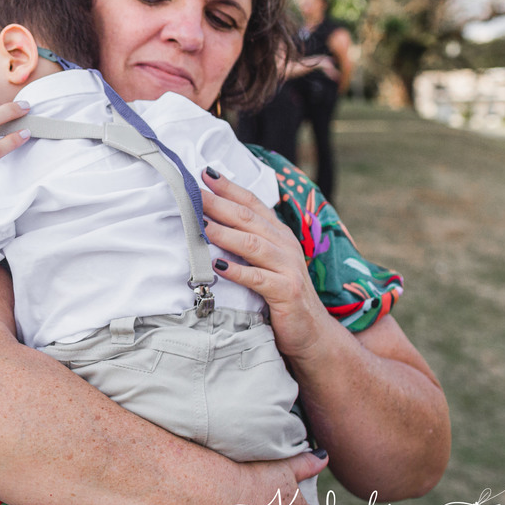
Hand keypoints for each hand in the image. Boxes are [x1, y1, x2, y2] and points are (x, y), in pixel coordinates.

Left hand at [200, 168, 330, 360]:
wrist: (311, 332)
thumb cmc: (280, 294)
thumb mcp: (266, 262)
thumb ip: (247, 241)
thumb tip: (210, 220)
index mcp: (279, 235)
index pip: (253, 203)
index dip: (229, 187)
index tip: (204, 173)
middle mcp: (285, 246)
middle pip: (248, 219)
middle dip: (219, 204)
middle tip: (192, 194)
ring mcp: (288, 268)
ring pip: (253, 244)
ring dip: (225, 233)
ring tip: (201, 224)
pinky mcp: (286, 292)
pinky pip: (259, 278)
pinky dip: (238, 271)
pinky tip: (218, 266)